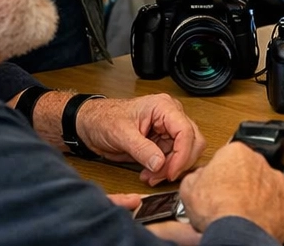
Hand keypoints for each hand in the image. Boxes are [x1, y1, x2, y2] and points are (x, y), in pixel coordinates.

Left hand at [76, 93, 206, 185]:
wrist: (91, 125)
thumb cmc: (103, 119)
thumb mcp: (121, 134)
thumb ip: (142, 149)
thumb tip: (160, 163)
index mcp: (163, 107)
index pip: (185, 131)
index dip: (182, 154)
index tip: (171, 173)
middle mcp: (170, 116)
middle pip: (192, 141)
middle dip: (178, 162)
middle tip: (161, 176)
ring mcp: (167, 129)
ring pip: (184, 153)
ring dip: (170, 169)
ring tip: (150, 177)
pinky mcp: (162, 142)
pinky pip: (173, 159)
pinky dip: (164, 170)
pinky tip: (149, 174)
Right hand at [179, 143, 283, 241]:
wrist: (237, 233)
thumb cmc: (216, 210)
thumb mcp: (188, 188)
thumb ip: (195, 176)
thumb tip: (197, 178)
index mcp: (236, 152)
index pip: (226, 157)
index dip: (218, 173)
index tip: (214, 185)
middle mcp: (260, 162)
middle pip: (248, 170)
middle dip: (239, 183)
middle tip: (227, 201)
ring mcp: (277, 181)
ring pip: (266, 185)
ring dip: (257, 196)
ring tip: (242, 213)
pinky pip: (279, 204)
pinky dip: (271, 211)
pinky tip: (257, 220)